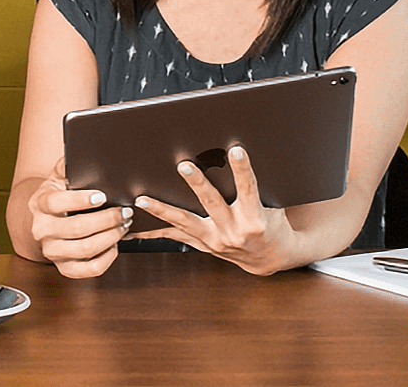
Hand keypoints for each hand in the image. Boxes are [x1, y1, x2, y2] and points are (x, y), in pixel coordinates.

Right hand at [23, 158, 131, 277]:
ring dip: (111, 236)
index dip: (81, 200)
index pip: (57, 202)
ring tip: (124, 225)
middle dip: (107, 219)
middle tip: (125, 211)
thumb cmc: (58, 197)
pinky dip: (107, 257)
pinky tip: (115, 244)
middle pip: (76, 228)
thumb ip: (68, 164)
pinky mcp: (64, 268)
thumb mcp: (58, 177)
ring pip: (85, 249)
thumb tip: (82, 150)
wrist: (44, 222)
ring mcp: (52, 251)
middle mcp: (42, 230)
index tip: (102, 196)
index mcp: (40, 204)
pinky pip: (90, 269)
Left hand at [133, 146, 299, 275]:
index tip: (236, 150)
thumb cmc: (272, 224)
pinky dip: (155, 232)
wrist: (271, 257)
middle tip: (184, 166)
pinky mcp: (205, 246)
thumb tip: (233, 155)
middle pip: (212, 203)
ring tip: (142, 201)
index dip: (242, 169)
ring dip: (162, 211)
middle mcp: (234, 231)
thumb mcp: (271, 205)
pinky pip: (177, 237)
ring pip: (185, 223)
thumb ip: (251, 188)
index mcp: (255, 219)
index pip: (248, 188)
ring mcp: (217, 241)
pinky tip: (135, 229)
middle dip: (197, 184)